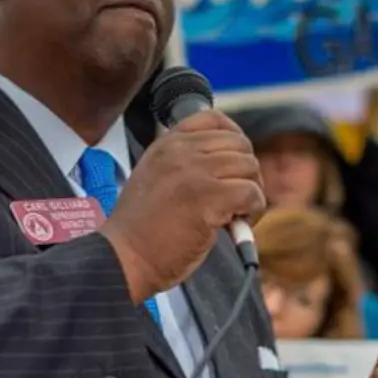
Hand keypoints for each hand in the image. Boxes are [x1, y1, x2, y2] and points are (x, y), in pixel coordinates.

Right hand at [102, 110, 264, 303]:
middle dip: (246, 173)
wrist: (125, 258)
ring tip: (233, 216)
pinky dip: (253, 211)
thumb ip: (184, 164)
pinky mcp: (208, 196)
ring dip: (251, 194)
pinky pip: (252, 192)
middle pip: (240, 144)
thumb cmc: (143, 230)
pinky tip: (234, 226)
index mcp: (166, 144)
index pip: (213, 119)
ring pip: (249, 167)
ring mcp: (194, 171)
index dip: (234, 138)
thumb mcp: (155, 179)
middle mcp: (180, 151)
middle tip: (235, 200)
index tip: (234, 164)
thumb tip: (230, 165)